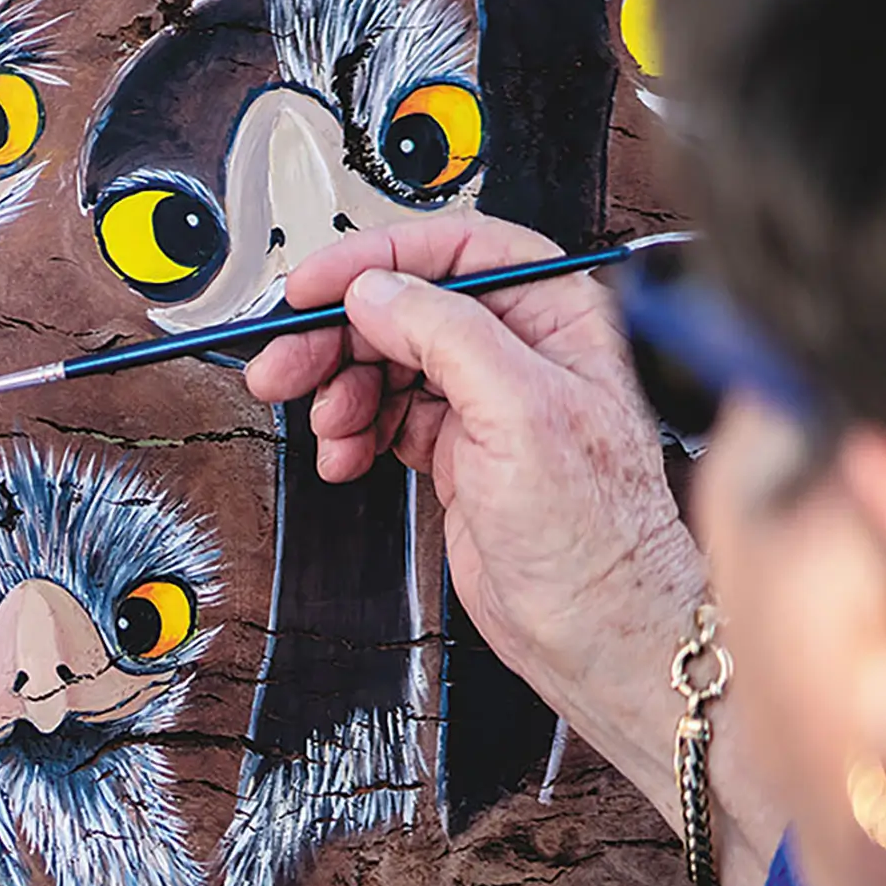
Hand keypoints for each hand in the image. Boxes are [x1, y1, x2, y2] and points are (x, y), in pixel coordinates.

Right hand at [245, 214, 767, 885]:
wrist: (597, 634)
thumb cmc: (598, 539)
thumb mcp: (521, 413)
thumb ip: (447, 334)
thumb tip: (379, 290)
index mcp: (557, 318)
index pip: (456, 251)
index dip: (377, 260)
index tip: (315, 285)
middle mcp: (521, 351)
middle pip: (405, 307)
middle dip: (339, 333)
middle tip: (286, 362)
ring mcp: (486, 402)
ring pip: (385, 361)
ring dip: (340, 387)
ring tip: (327, 425)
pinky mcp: (458, 450)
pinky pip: (384, 416)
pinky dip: (352, 431)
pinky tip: (345, 454)